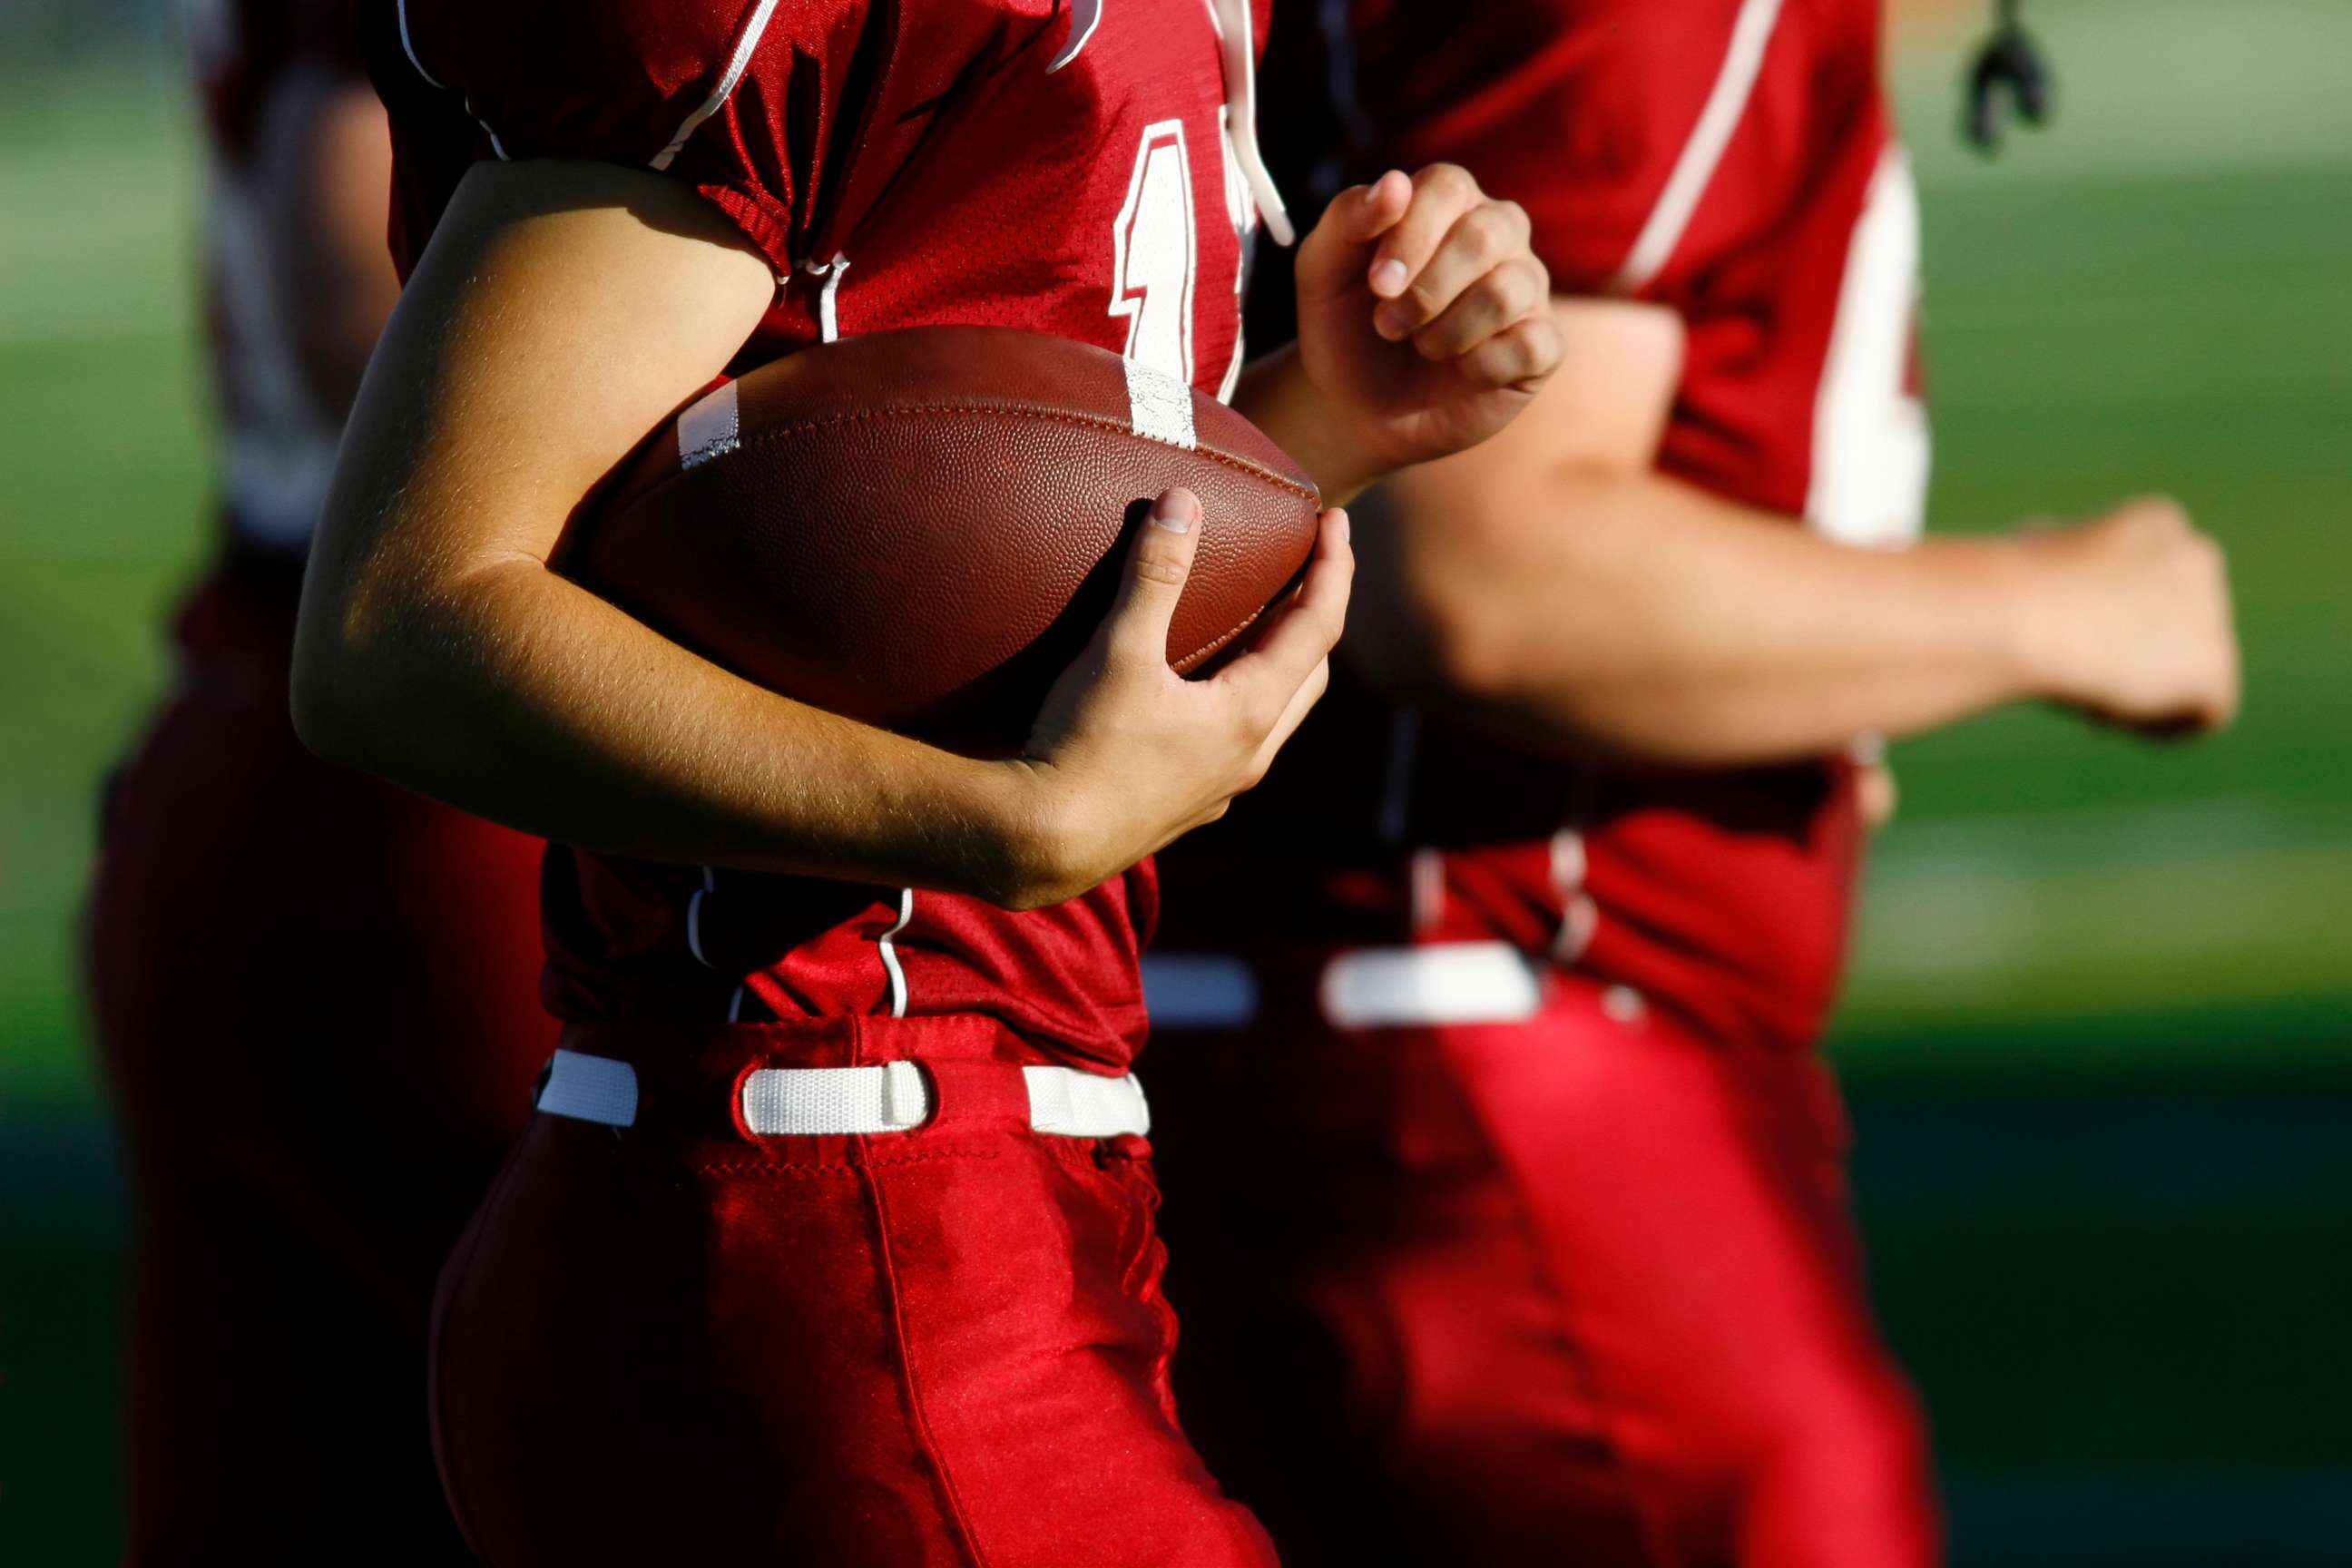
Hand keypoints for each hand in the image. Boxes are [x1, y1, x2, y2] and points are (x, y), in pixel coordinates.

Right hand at [998, 488, 1352, 906]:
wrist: (1041, 844)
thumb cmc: (1083, 746)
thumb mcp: (1118, 650)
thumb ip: (1154, 573)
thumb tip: (1183, 501)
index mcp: (1251, 713)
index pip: (1319, 627)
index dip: (1334, 569)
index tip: (1335, 520)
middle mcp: (1251, 755)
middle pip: (1310, 674)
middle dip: (1316, 616)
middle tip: (1305, 568)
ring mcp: (1222, 787)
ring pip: (1276, 716)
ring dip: (1280, 664)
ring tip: (1260, 622)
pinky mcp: (1188, 806)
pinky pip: (1236, 743)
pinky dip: (1240, 701)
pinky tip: (1201, 692)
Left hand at [1291, 165, 1563, 482]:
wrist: (1361, 410)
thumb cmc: (1346, 329)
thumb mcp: (1322, 272)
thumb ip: (1347, 219)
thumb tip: (1395, 183)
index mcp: (1448, 202)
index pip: (1447, 186)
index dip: (1410, 235)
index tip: (1376, 285)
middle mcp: (1499, 233)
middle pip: (1485, 234)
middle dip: (1426, 289)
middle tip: (1387, 325)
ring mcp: (1528, 287)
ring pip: (1507, 292)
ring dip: (1446, 332)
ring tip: (1420, 347)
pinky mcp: (1543, 344)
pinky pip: (1529, 344)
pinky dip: (1480, 366)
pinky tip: (1459, 372)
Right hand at [2011, 497, 2238, 734]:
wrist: (2027, 615)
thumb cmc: (2010, 586)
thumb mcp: (2033, 557)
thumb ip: (2074, 571)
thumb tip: (2070, 590)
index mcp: (2158, 522)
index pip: (2150, 580)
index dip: (2108, 615)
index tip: (2065, 635)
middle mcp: (2199, 557)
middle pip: (2173, 626)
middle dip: (2132, 653)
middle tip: (2078, 674)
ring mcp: (2215, 612)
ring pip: (2185, 670)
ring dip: (2140, 689)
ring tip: (2085, 692)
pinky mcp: (2217, 668)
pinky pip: (2203, 714)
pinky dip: (2157, 726)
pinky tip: (2108, 714)